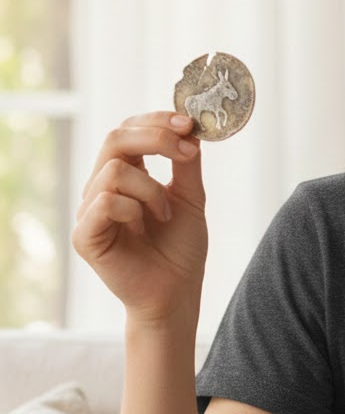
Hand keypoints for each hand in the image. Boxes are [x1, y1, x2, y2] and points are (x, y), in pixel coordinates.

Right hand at [71, 111, 208, 321]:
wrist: (177, 292)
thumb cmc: (180, 248)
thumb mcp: (190, 198)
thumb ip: (187, 164)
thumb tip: (190, 130)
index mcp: (127, 175)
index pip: (129, 130)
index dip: (156, 121)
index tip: (189, 123)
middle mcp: (102, 187)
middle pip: (115, 138)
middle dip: (155, 137)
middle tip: (187, 151)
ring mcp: (90, 210)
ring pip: (114, 170)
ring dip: (152, 189)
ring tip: (166, 214)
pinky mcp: (85, 235)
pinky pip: (105, 202)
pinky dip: (134, 208)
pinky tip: (148, 226)